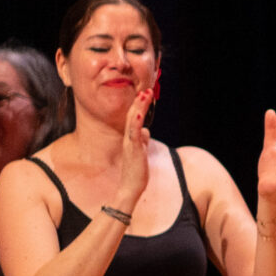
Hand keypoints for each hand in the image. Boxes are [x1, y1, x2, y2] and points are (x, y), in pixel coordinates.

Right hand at [112, 76, 157, 211]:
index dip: (140, 106)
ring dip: (139, 107)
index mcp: (131, 138)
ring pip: (134, 121)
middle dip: (140, 102)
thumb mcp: (141, 152)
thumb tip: (146, 131)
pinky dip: (136, 123)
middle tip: (146, 89)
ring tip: (144, 95)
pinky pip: (134, 134)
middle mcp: (129, 138)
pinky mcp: (133, 150)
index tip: (145, 94)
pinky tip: (139, 113)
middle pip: (134, 116)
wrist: (130, 187)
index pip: (135, 118)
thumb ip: (142, 141)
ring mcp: (131, 143)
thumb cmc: (136, 171)